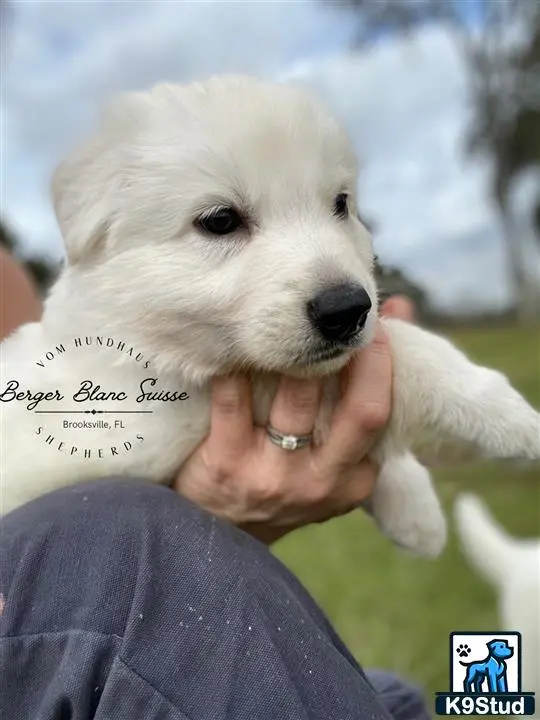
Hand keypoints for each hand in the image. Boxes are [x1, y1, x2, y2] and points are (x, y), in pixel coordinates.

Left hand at [174, 297, 412, 543]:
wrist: (221, 533)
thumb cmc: (284, 481)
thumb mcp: (331, 456)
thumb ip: (361, 393)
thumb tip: (400, 308)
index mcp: (353, 480)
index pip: (378, 415)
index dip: (381, 363)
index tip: (373, 326)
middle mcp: (321, 481)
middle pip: (360, 411)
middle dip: (357, 355)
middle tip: (339, 318)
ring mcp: (273, 476)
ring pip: (295, 397)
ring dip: (294, 354)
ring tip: (288, 322)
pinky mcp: (226, 465)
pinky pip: (233, 398)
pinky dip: (235, 366)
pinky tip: (235, 346)